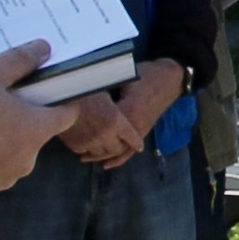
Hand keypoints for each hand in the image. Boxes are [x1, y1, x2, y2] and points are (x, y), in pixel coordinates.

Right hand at [0, 46, 72, 198]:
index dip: (61, 100)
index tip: (48, 89)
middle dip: (21, 116)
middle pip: (35, 133)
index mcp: (35, 130)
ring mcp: (2, 179)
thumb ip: (19, 61)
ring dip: (0, 137)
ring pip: (11, 151)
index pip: (66, 115)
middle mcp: (26, 160)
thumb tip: (43, 49)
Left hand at [61, 59, 187, 166]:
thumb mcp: (125, 78)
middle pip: (107, 142)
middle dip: (89, 146)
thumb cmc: (147, 75)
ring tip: (83, 157)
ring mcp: (139, 131)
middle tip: (71, 146)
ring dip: (100, 156)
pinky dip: (118, 160)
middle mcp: (133, 125)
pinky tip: (105, 165)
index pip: (102, 124)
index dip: (84, 126)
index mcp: (127, 111)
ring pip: (117, 150)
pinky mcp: (142, 132)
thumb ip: (108, 89)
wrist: (169, 78)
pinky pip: (129, 151)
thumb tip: (85, 95)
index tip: (69, 124)